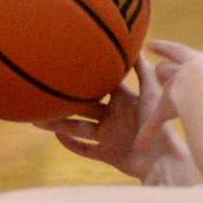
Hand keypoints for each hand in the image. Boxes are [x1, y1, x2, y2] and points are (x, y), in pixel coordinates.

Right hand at [38, 52, 181, 179]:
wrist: (164, 158)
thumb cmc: (159, 123)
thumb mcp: (151, 92)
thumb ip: (143, 69)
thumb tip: (134, 44)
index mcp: (123, 101)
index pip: (101, 87)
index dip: (85, 79)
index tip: (66, 68)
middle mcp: (114, 117)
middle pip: (83, 108)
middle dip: (64, 104)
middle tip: (43, 96)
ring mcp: (110, 137)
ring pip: (79, 128)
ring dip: (60, 124)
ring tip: (38, 120)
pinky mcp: (108, 154)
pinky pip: (85, 149)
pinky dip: (72, 144)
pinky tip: (57, 137)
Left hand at [135, 39, 202, 146]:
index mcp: (190, 61)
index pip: (175, 51)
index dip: (164, 47)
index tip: (150, 44)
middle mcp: (177, 75)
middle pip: (164, 71)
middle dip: (163, 71)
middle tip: (158, 71)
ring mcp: (170, 92)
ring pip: (160, 92)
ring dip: (157, 95)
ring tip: (151, 103)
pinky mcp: (165, 110)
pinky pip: (154, 123)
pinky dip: (148, 131)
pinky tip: (140, 142)